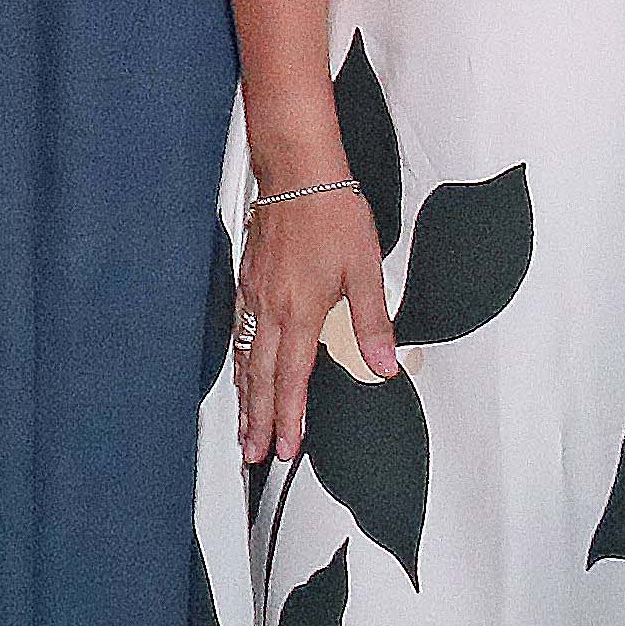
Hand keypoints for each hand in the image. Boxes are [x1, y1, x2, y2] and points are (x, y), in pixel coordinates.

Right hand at [232, 188, 394, 467]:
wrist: (296, 172)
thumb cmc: (331, 213)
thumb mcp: (365, 269)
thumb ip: (373, 322)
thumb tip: (384, 366)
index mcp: (300, 311)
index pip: (292, 379)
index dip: (289, 418)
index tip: (285, 447)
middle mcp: (270, 308)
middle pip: (259, 378)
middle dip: (258, 420)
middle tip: (254, 453)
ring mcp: (253, 295)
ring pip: (245, 359)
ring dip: (245, 398)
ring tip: (244, 427)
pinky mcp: (247, 281)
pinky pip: (240, 335)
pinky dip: (240, 364)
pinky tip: (242, 373)